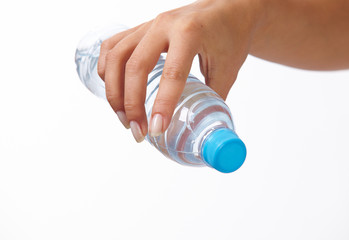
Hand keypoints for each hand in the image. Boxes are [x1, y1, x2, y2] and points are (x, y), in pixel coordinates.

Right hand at [98, 0, 261, 141]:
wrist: (228, 8)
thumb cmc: (230, 35)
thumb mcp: (228, 69)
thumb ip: (212, 100)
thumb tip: (199, 129)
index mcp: (190, 33)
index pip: (171, 74)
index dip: (162, 106)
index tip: (156, 131)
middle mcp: (164, 25)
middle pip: (135, 66)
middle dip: (132, 105)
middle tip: (138, 132)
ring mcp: (148, 24)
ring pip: (116, 57)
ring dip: (114, 92)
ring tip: (125, 118)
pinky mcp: (140, 28)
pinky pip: (112, 46)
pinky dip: (107, 70)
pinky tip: (114, 89)